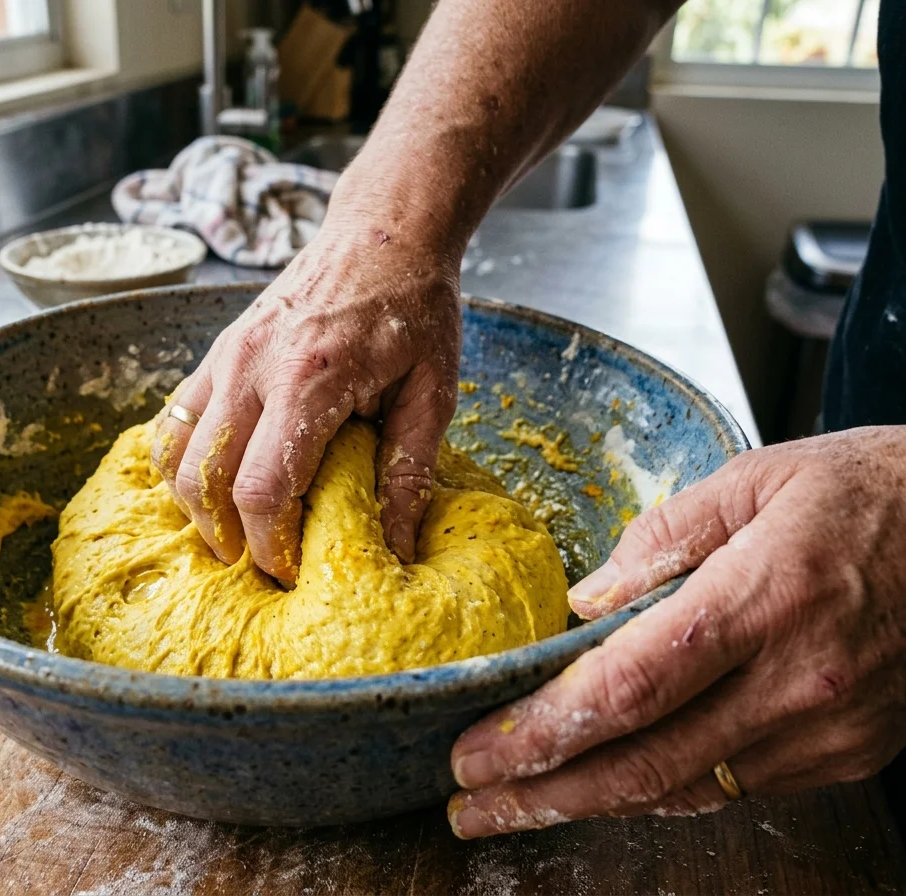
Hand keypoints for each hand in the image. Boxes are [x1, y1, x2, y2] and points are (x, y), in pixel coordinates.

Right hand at [151, 216, 461, 580]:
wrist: (381, 233)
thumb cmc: (413, 309)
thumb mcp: (432, 392)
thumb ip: (407, 473)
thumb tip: (396, 550)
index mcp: (310, 380)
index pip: (262, 489)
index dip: (272, 547)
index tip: (296, 571)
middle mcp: (252, 367)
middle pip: (205, 481)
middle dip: (228, 539)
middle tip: (263, 565)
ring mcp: (225, 355)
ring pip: (175, 454)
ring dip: (196, 507)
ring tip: (234, 535)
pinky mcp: (215, 351)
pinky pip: (173, 420)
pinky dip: (182, 464)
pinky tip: (214, 486)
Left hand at [447, 426, 905, 836]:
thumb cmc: (866, 493)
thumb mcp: (755, 479)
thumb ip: (659, 540)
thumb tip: (585, 603)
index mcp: (763, 597)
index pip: (630, 687)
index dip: (543, 730)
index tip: (477, 751)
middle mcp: (796, 679)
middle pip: (646, 762)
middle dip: (544, 793)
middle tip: (472, 805)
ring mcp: (827, 728)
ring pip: (687, 787)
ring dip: (594, 802)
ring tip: (522, 802)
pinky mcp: (847, 752)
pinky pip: (736, 785)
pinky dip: (665, 787)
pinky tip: (613, 780)